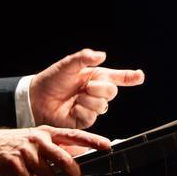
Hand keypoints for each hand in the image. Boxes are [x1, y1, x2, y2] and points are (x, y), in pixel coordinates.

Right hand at [0, 126, 110, 175]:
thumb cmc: (14, 145)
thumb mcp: (37, 141)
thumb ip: (56, 148)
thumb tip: (77, 158)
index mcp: (46, 133)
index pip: (74, 135)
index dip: (92, 141)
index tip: (107, 146)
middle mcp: (38, 140)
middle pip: (64, 159)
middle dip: (74, 174)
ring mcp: (26, 152)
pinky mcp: (14, 164)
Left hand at [30, 49, 144, 128]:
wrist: (36, 98)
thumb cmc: (51, 80)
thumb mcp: (67, 65)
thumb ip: (84, 58)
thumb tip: (102, 55)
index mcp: (95, 77)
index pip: (117, 77)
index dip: (130, 77)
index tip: (140, 76)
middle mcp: (95, 92)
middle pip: (112, 92)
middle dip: (101, 88)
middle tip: (86, 86)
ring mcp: (91, 107)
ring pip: (102, 105)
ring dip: (88, 99)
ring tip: (76, 97)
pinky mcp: (84, 120)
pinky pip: (91, 116)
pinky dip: (82, 110)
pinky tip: (72, 108)